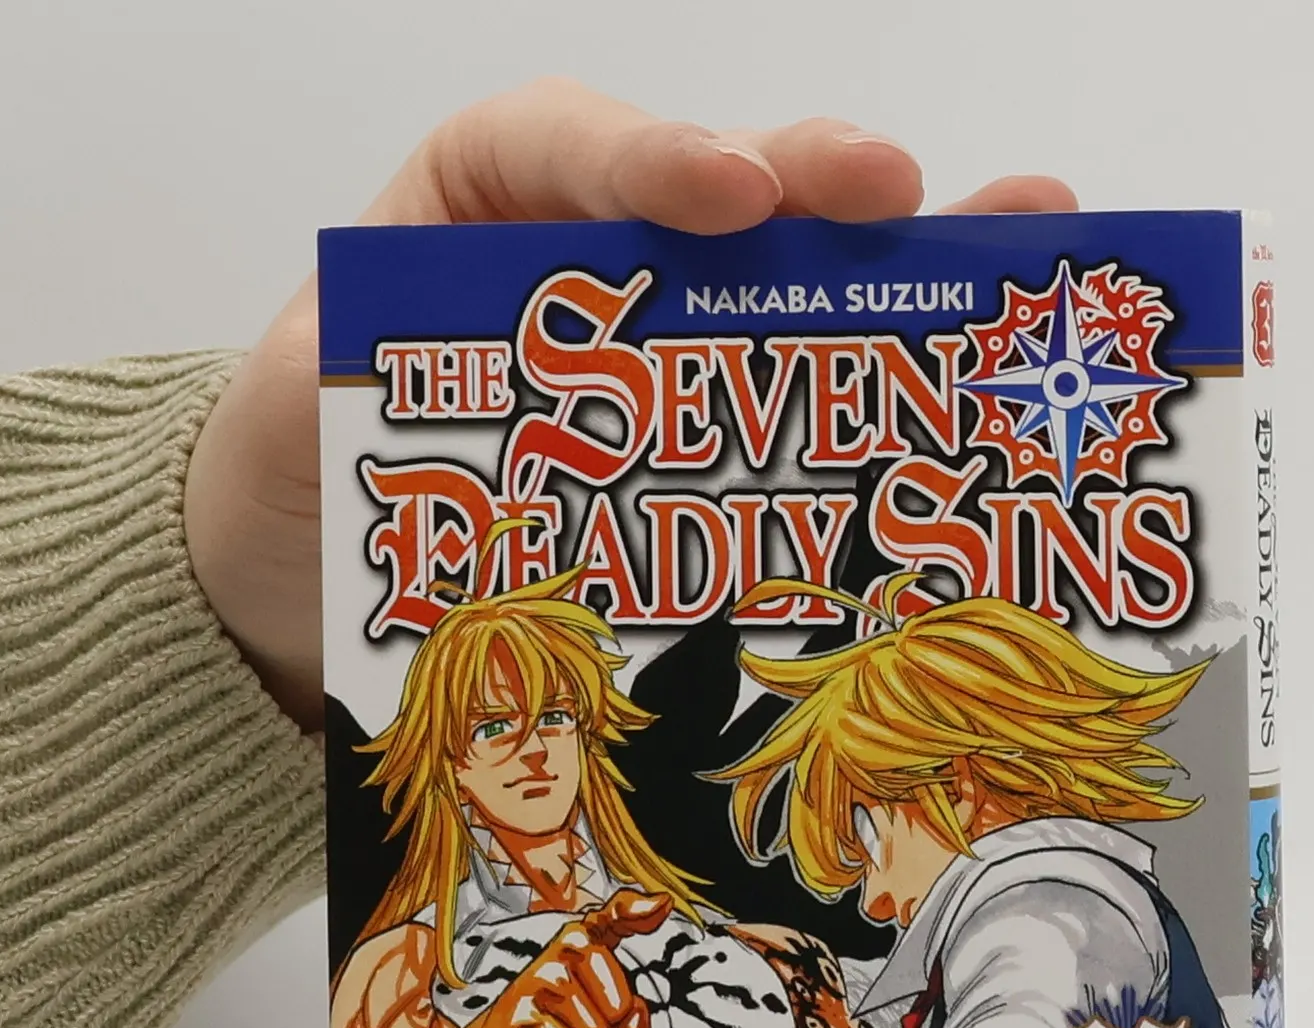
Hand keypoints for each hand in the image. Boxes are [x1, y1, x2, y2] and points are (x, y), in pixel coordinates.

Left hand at [183, 78, 1076, 729]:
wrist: (299, 592)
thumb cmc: (292, 468)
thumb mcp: (294, 401)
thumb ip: (353, 361)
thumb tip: (450, 384)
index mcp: (476, 213)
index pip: (565, 149)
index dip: (654, 157)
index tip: (729, 194)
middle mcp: (588, 265)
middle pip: (720, 204)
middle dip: (821, 194)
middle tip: (915, 201)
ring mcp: (657, 359)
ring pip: (784, 299)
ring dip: (902, 277)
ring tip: (1021, 248)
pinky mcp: (695, 453)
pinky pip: (790, 416)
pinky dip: (877, 406)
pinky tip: (970, 395)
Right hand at [465, 888, 670, 1027]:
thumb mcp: (609, 1023)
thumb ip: (634, 1019)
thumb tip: (635, 1015)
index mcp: (583, 944)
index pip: (612, 918)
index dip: (637, 910)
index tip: (662, 904)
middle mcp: (560, 954)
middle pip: (619, 1002)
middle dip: (611, 1027)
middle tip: (585, 1026)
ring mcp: (537, 983)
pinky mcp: (520, 1016)